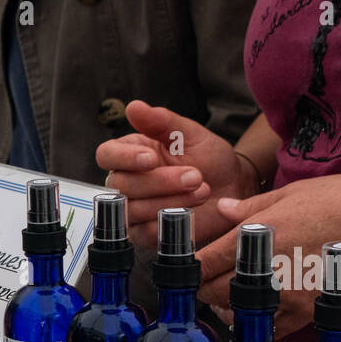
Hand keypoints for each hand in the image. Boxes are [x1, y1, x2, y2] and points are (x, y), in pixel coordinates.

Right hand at [94, 100, 256, 249]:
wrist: (233, 188)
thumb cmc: (210, 159)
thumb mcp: (190, 134)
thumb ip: (161, 121)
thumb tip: (133, 107)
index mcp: (130, 153)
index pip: (107, 155)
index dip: (125, 158)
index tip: (151, 158)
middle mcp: (126, 183)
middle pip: (121, 185)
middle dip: (160, 181)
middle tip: (195, 175)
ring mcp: (133, 210)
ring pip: (134, 209)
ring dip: (170, 200)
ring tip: (201, 190)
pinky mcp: (145, 234)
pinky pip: (145, 231)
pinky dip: (169, 220)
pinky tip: (191, 210)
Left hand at [197, 174, 340, 338]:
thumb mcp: (290, 194)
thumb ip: (249, 209)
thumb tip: (220, 210)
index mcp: (256, 237)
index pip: (203, 264)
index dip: (189, 267)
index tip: (187, 266)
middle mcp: (266, 270)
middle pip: (213, 292)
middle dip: (205, 287)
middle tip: (209, 279)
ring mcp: (286, 296)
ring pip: (239, 312)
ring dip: (231, 305)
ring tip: (237, 291)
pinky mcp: (306, 313)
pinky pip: (271, 326)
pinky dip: (262, 320)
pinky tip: (265, 307)